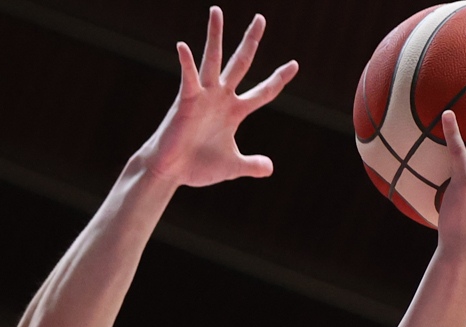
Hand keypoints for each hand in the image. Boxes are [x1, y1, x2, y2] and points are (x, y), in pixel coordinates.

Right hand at [142, 8, 296, 188]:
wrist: (172, 172)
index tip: (294, 64)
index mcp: (235, 111)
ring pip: (213, 59)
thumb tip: (270, 169)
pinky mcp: (187, 99)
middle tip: (261, 18)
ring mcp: (204, 96)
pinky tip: (183, 46)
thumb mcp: (232, 166)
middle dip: (251, 41)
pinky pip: (188, 77)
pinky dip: (186, 62)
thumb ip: (251, 165)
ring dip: (215, 35)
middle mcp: (221, 97)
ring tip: (216, 11)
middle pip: (241, 62)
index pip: (263, 92)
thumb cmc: (198, 167)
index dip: (278, 79)